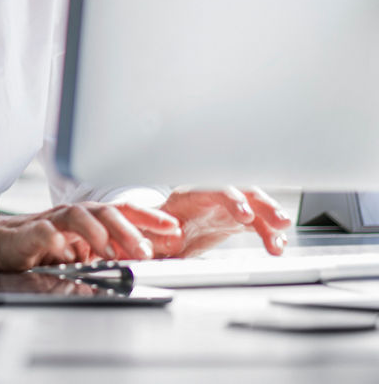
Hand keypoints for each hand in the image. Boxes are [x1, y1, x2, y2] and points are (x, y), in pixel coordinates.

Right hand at [0, 202, 180, 271]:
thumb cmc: (40, 247)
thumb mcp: (80, 250)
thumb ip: (107, 250)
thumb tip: (143, 257)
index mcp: (87, 217)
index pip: (123, 210)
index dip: (148, 217)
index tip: (172, 229)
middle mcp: (72, 214)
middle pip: (105, 211)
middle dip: (128, 229)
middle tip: (144, 251)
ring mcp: (50, 221)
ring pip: (78, 215)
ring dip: (97, 233)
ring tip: (109, 252)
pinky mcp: (28, 233)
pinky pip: (44, 233)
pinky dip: (57, 241)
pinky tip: (67, 254)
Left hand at [144, 187, 291, 257]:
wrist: (157, 235)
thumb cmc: (154, 232)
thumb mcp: (152, 236)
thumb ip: (161, 238)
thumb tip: (174, 238)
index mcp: (187, 196)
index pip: (213, 191)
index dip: (232, 200)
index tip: (245, 215)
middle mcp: (210, 197)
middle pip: (240, 193)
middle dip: (262, 206)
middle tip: (279, 222)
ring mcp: (224, 207)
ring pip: (254, 207)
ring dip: (271, 219)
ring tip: (282, 237)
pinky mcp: (234, 220)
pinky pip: (256, 223)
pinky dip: (269, 232)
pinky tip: (277, 244)